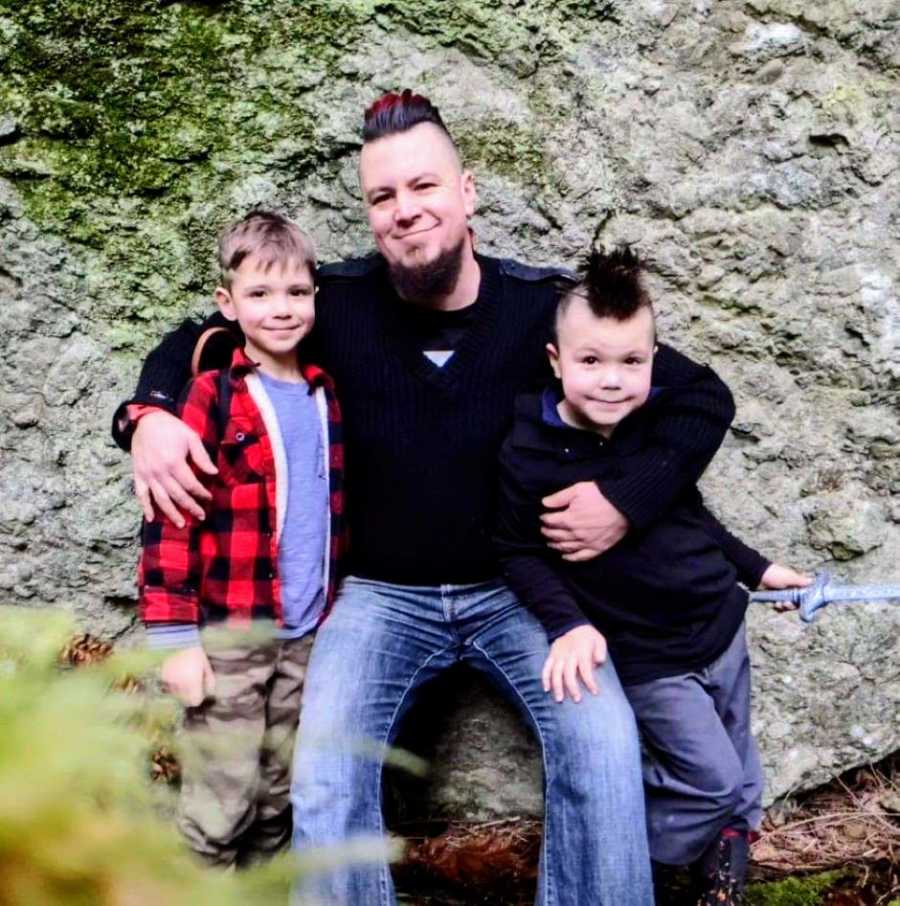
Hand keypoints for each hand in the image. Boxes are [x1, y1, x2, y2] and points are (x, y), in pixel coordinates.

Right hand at [133, 410, 215, 525]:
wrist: (146, 421)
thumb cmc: (172, 428)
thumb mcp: (191, 438)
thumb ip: (202, 457)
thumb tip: (214, 473)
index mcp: (174, 463)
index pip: (191, 485)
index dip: (201, 493)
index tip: (209, 498)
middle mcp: (160, 472)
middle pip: (177, 495)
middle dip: (191, 507)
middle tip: (201, 516)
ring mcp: (147, 475)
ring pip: (160, 499)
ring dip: (171, 513)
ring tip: (181, 525)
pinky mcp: (138, 475)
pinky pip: (141, 495)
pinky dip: (145, 507)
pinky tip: (151, 519)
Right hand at [160, 646, 215, 706]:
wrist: (176, 639)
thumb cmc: (194, 652)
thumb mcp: (206, 665)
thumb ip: (209, 680)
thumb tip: (210, 692)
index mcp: (193, 682)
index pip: (194, 701)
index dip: (198, 698)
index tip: (200, 692)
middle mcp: (180, 684)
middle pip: (184, 699)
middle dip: (189, 695)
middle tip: (193, 685)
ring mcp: (169, 681)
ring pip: (175, 694)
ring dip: (180, 690)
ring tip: (184, 677)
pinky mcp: (162, 677)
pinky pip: (168, 687)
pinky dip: (172, 684)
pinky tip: (176, 674)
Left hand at [541, 482, 627, 561]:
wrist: (625, 506)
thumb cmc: (602, 496)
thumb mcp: (578, 490)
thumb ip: (559, 497)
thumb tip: (544, 503)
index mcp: (569, 519)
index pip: (550, 521)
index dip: (544, 519)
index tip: (542, 517)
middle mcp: (575, 534)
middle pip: (556, 535)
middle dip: (547, 532)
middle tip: (543, 530)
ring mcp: (586, 543)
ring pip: (565, 547)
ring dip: (555, 545)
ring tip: (550, 543)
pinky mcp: (597, 548)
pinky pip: (580, 557)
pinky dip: (570, 557)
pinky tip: (565, 556)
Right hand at [542, 624, 607, 703]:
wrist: (575, 624)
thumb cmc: (590, 637)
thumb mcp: (600, 641)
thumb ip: (600, 652)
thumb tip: (599, 662)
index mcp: (581, 651)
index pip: (585, 669)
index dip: (590, 682)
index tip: (595, 692)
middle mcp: (568, 653)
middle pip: (569, 673)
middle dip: (572, 688)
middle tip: (576, 700)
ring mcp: (558, 654)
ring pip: (556, 672)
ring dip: (557, 686)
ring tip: (559, 699)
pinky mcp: (552, 655)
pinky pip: (546, 667)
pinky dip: (545, 678)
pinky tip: (546, 689)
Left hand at [760, 563, 813, 611]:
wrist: (757, 575)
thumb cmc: (775, 574)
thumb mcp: (790, 577)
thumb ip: (802, 581)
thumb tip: (814, 581)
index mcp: (797, 584)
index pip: (806, 595)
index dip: (805, 601)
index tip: (802, 604)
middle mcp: (791, 590)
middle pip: (797, 603)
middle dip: (792, 605)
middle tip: (786, 603)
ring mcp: (783, 594)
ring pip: (788, 606)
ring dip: (784, 606)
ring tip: (778, 604)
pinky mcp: (775, 598)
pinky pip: (780, 607)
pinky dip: (778, 608)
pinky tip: (775, 605)